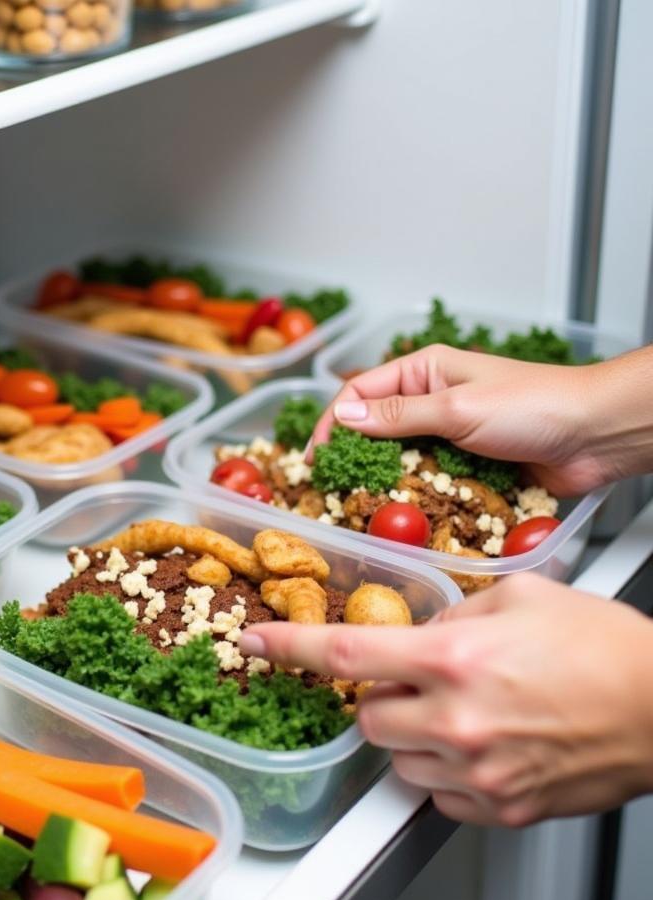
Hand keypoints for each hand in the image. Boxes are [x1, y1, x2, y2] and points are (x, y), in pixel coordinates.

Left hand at [239, 574, 652, 825]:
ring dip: (413, 735)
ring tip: (466, 713)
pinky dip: (445, 771)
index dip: (290, 646)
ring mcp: (479, 769)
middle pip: (366, 716)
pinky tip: (484, 745)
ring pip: (397, 758)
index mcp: (455, 658)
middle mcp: (458, 718)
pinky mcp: (501, 806)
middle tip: (425, 682)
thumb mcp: (522, 597)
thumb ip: (454, 612)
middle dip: (382, 696)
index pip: (346, 652)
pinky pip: (437, 794)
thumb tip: (418, 626)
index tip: (256, 641)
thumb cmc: (607, 648)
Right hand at [309, 344, 652, 495]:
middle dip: (354, 458)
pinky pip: (430, 483)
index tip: (315, 460)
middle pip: (376, 430)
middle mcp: (432, 400)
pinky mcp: (467, 467)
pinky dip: (417, 498)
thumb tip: (344, 417)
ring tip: (362, 506)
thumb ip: (397, 415)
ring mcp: (450, 436)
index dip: (332, 426)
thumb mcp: (456, 407)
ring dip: (385, 482)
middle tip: (332, 489)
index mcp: (425, 371)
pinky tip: (404, 514)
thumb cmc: (534, 405)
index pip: (360, 395)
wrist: (597, 435)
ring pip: (401, 461)